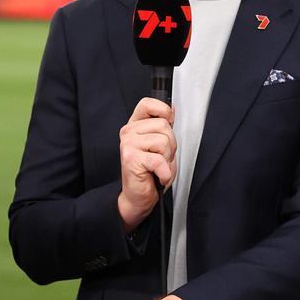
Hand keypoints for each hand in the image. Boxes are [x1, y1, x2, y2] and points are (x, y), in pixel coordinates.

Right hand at [117, 97, 176, 231]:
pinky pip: (159, 160)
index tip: (168, 120)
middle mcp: (129, 132)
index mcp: (136, 125)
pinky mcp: (131, 158)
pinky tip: (158, 176)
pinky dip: (164, 172)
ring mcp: (128, 144)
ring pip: (163, 141)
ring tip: (158, 166)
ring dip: (167, 159)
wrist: (138, 196)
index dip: (162, 109)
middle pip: (163, 125)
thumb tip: (171, 108)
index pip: (147, 103)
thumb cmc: (150, 172)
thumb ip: (164, 127)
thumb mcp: (161, 145)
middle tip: (162, 157)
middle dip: (171, 144)